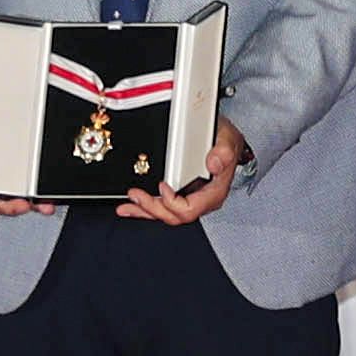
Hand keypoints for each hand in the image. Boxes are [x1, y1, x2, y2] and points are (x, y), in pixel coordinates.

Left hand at [119, 120, 245, 225]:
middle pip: (175, 216)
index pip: (191, 209)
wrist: (223, 139)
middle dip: (152, 208)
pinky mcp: (180, 195)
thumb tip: (213, 164)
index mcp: (214, 192)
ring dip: (144, 211)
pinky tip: (131, 206)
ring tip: (127, 205)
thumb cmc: (224, 141)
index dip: (172, 202)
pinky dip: (144, 208)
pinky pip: (162, 207)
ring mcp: (190, 198)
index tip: (162, 186)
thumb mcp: (228, 139)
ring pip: (166, 214)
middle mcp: (202, 199)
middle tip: (136, 195)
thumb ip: (224, 151)